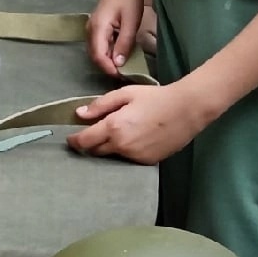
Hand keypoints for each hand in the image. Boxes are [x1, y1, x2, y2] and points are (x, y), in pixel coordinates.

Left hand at [65, 80, 213, 164]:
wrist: (187, 110)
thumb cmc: (156, 98)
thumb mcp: (126, 94)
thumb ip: (101, 105)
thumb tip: (80, 114)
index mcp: (113, 127)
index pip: (85, 141)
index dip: (74, 142)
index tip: (71, 140)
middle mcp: (122, 146)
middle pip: (96, 151)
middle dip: (92, 144)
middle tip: (94, 134)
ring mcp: (135, 156)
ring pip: (113, 156)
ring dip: (110, 147)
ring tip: (119, 133)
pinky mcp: (147, 162)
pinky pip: (129, 158)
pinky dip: (127, 151)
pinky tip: (136, 139)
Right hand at [88, 0, 153, 75]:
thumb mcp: (131, 21)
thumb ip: (124, 43)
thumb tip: (118, 64)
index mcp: (97, 27)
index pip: (98, 56)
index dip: (109, 69)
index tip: (124, 76)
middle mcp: (91, 28)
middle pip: (96, 55)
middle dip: (109, 66)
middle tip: (126, 73)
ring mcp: (93, 26)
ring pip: (97, 50)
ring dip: (109, 60)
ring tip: (125, 65)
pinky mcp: (98, 25)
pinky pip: (100, 44)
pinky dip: (109, 51)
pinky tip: (121, 53)